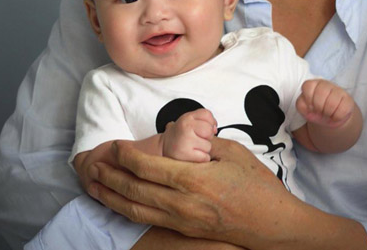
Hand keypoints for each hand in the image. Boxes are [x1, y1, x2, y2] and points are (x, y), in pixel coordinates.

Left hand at [87, 137, 366, 249]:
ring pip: (136, 210)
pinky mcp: (185, 231)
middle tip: (92, 163)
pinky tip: (119, 204)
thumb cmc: (258, 186)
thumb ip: (206, 143)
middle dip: (110, 175)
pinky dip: (128, 211)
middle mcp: (181, 204)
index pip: (148, 168)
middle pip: (135, 190)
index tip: (115, 145)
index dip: (127, 156)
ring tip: (93, 185)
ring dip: (111, 197)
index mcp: (193, 180)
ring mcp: (182, 221)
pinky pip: (149, 220)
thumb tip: (186, 136)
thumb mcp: (235, 153)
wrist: (274, 225)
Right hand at [162, 108, 216, 161]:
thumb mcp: (189, 121)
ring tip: (192, 147)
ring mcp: (185, 141)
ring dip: (203, 149)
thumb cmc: (179, 135)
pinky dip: (201, 158)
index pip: (207, 114)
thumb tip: (215, 129)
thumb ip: (204, 120)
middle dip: (207, 137)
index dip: (210, 122)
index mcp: (187, 118)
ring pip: (208, 146)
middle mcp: (186, 128)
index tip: (205, 127)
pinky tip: (192, 155)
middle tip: (197, 139)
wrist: (163, 147)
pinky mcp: (186, 155)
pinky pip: (205, 157)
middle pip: (209, 131)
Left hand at [296, 79, 354, 127]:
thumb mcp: (305, 109)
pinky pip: (342, 110)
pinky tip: (335, 115)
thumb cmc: (316, 111)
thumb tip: (309, 106)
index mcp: (313, 84)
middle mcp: (325, 84)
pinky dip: (337, 117)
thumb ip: (301, 105)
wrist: (332, 117)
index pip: (307, 86)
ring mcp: (338, 90)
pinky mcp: (348, 99)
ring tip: (327, 114)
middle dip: (318, 107)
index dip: (308, 99)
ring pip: (331, 103)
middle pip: (320, 94)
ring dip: (327, 113)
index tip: (310, 106)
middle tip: (320, 111)